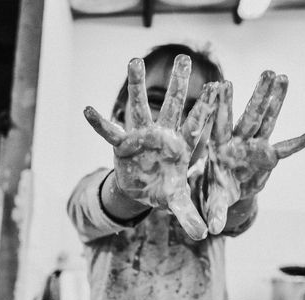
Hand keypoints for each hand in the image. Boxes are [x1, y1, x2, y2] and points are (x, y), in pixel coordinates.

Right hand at [83, 55, 217, 240]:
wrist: (143, 190)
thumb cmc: (165, 190)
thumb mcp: (177, 203)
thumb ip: (189, 216)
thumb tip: (203, 236)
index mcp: (182, 146)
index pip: (197, 124)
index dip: (206, 108)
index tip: (218, 87)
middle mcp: (163, 134)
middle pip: (172, 106)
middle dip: (177, 83)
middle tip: (183, 57)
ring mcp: (141, 136)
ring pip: (139, 106)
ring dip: (136, 86)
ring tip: (133, 61)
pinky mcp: (122, 145)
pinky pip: (109, 132)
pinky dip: (98, 123)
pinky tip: (87, 110)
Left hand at [203, 73, 304, 233]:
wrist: (221, 192)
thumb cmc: (212, 191)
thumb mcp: (212, 201)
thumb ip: (213, 212)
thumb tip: (211, 231)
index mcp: (219, 147)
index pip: (220, 123)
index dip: (221, 105)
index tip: (222, 84)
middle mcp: (238, 142)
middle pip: (250, 116)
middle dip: (259, 95)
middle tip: (268, 71)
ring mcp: (254, 146)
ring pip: (266, 121)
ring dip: (275, 101)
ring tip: (282, 76)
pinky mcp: (268, 157)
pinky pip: (287, 149)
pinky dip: (300, 142)